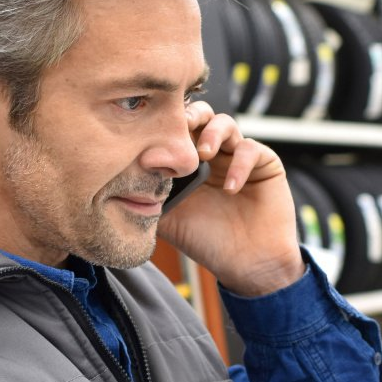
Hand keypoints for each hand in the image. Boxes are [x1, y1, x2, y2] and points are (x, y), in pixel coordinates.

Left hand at [156, 101, 304, 296]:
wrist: (246, 265)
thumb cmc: (208, 242)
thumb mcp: (169, 219)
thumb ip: (148, 197)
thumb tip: (116, 181)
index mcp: (189, 163)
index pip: (177, 130)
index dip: (166, 125)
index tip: (152, 131)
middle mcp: (214, 155)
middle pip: (201, 116)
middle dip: (189, 116)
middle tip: (179, 127)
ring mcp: (238, 158)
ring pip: (226, 124)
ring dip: (212, 133)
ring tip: (203, 154)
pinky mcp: (265, 165)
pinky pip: (251, 150)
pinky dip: (238, 165)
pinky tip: (229, 188)